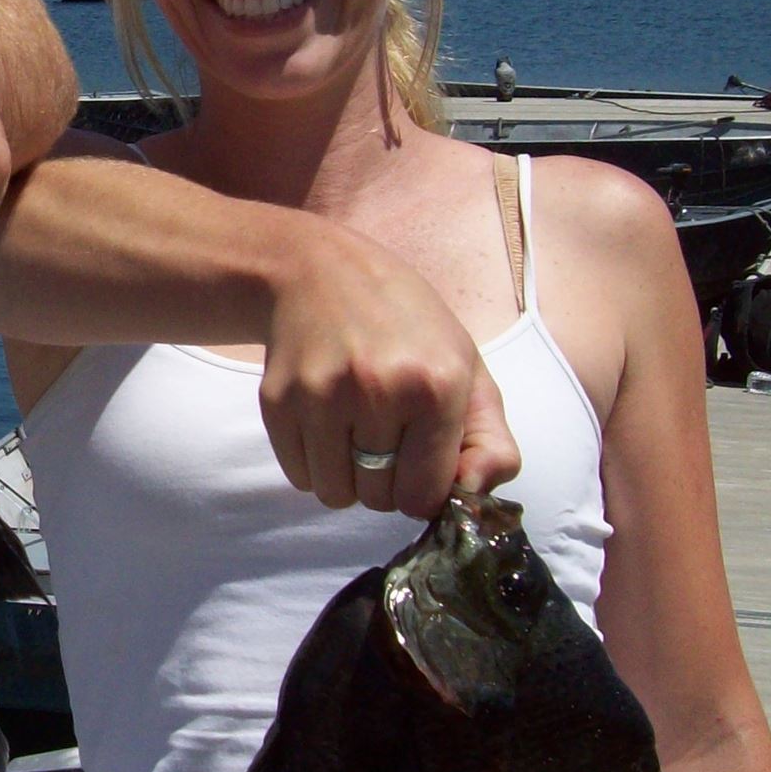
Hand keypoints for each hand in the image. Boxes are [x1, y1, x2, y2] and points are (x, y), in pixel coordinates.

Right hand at [257, 228, 520, 516]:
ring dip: (348, 478)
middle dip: (386, 481)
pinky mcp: (279, 401)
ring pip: (335, 494)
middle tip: (386, 436)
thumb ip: (492, 443)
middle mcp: (378, 391)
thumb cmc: (405, 325)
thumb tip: (472, 497)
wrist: (319, 271)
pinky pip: (299, 477)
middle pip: (380, 499)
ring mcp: (322, 396)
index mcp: (438, 385)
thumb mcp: (468, 369)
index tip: (421, 461)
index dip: (426, 488)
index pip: (425, 496)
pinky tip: (325, 423)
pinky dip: (314, 465)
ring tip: (355, 432)